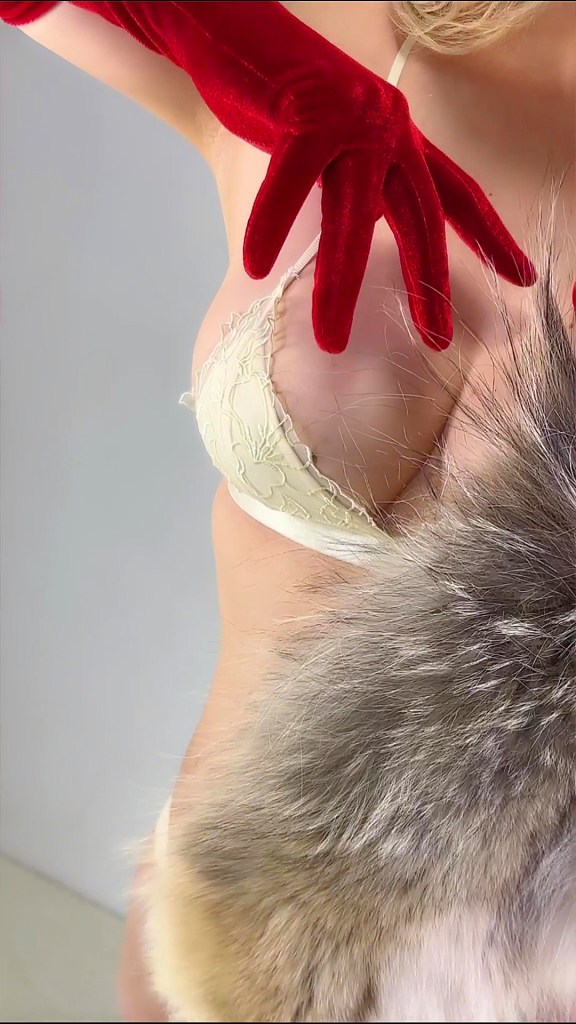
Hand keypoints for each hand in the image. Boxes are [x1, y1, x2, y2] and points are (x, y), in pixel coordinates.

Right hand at [2, 0, 536, 353]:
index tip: (520, 276)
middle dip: (432, 282)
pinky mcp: (305, 114)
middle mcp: (389, 128)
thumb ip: (360, 182)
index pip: (458, 195)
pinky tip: (257, 266)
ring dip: (340, 285)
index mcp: (401, 138)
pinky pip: (290, 185)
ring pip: (353, 217)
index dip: (490, 238)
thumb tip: (359, 240)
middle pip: (421, 218)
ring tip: (331, 340)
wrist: (230, 29)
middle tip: (439, 338)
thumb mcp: (337, 141)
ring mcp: (351, 120)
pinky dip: (270, 228)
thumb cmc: (280, 95)